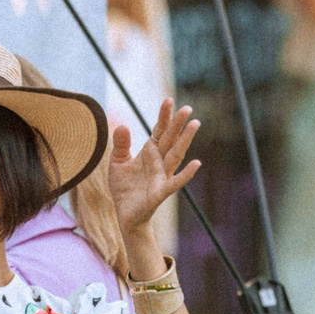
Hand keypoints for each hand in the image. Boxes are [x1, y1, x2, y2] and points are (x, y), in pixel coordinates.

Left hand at [108, 100, 202, 237]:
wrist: (125, 213)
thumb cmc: (124, 187)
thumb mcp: (117, 162)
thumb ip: (121, 145)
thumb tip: (123, 125)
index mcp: (150, 152)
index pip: (159, 131)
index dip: (164, 116)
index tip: (169, 100)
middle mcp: (159, 161)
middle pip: (170, 139)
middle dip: (178, 124)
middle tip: (188, 107)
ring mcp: (162, 175)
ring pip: (176, 155)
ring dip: (185, 140)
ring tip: (195, 124)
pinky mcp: (160, 191)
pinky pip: (175, 182)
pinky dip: (186, 174)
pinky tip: (197, 163)